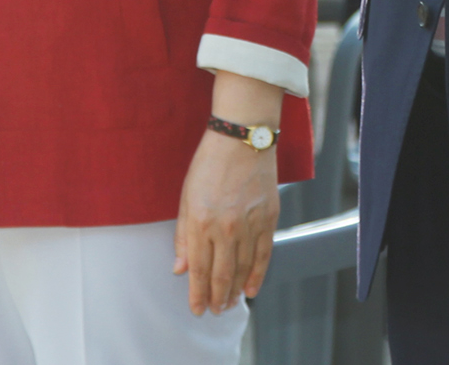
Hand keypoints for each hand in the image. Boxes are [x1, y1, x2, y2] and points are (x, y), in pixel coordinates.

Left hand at [175, 72, 283, 313]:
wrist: (243, 137)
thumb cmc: (209, 164)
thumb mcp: (186, 197)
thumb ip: (184, 236)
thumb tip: (180, 269)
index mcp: (200, 222)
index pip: (198, 269)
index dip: (197, 294)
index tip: (197, 309)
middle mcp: (225, 227)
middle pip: (221, 274)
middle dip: (215, 298)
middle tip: (214, 311)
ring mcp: (249, 223)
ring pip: (242, 268)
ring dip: (235, 290)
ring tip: (229, 304)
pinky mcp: (269, 217)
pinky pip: (263, 254)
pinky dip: (257, 274)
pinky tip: (251, 288)